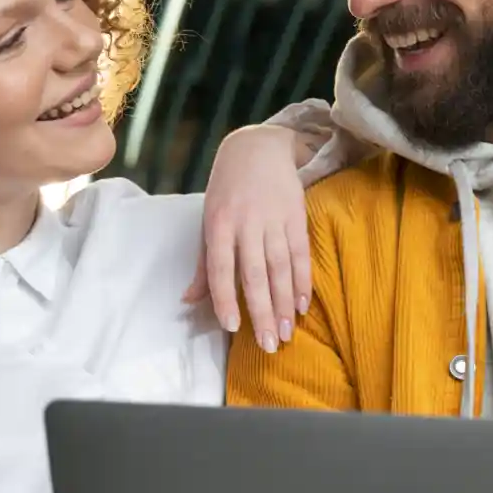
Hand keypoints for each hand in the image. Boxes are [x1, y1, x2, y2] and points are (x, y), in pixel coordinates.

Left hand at [185, 124, 311, 351]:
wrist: (258, 146)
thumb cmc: (226, 188)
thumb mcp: (208, 220)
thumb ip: (204, 263)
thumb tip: (189, 301)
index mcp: (218, 224)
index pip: (221, 268)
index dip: (226, 299)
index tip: (234, 328)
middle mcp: (246, 223)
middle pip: (255, 275)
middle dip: (262, 312)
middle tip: (270, 345)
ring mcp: (273, 219)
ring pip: (280, 268)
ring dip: (285, 303)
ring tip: (287, 332)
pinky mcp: (296, 216)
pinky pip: (301, 254)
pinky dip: (303, 281)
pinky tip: (303, 304)